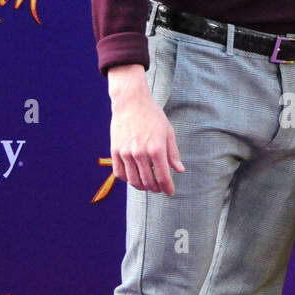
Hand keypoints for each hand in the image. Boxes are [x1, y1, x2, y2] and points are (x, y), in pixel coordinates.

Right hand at [108, 70, 183, 194]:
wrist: (130, 102)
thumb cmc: (152, 116)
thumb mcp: (168, 132)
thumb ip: (173, 153)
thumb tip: (179, 170)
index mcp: (156, 149)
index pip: (163, 177)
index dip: (167, 188)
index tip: (170, 192)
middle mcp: (140, 153)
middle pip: (148, 182)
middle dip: (156, 188)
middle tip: (159, 188)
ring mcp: (125, 153)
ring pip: (133, 181)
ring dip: (142, 186)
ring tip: (147, 184)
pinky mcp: (115, 151)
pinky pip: (119, 173)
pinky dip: (127, 179)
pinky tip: (134, 176)